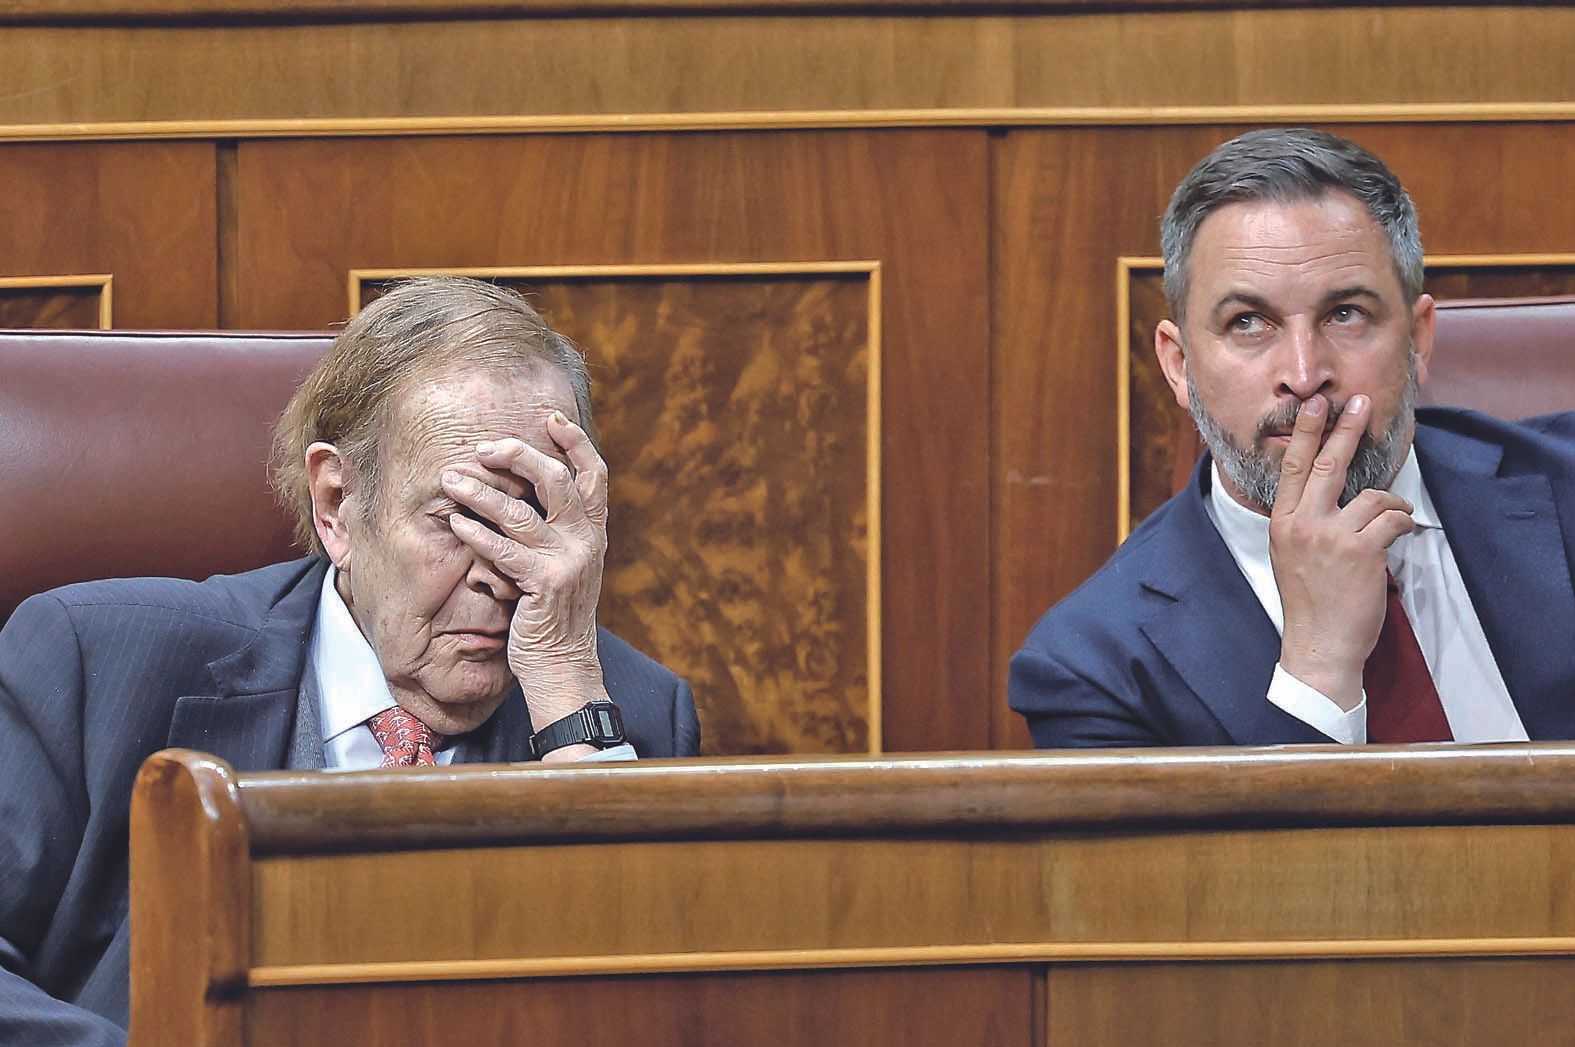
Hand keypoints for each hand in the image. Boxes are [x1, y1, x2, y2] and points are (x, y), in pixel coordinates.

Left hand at [442, 411, 613, 736]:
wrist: (564, 667)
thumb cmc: (555, 615)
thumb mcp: (568, 566)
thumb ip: (559, 530)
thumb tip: (530, 491)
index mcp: (595, 532)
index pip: (595, 474)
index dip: (575, 442)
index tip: (551, 418)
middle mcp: (587, 541)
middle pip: (555, 478)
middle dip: (517, 455)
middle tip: (483, 447)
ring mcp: (569, 562)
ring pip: (520, 511)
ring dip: (479, 492)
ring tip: (449, 480)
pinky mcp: (545, 584)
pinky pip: (503, 549)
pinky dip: (475, 533)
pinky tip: (454, 523)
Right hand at [1269, 394, 1413, 709]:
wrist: (1319, 645)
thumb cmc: (1310, 603)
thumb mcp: (1291, 555)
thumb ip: (1303, 522)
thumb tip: (1329, 492)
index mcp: (1282, 524)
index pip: (1293, 468)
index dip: (1307, 433)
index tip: (1316, 406)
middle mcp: (1302, 525)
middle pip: (1328, 465)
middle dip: (1346, 429)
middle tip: (1359, 402)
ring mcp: (1331, 538)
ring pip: (1372, 496)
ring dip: (1392, 503)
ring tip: (1397, 515)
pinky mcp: (1361, 552)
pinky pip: (1392, 520)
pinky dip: (1404, 523)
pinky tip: (1403, 533)